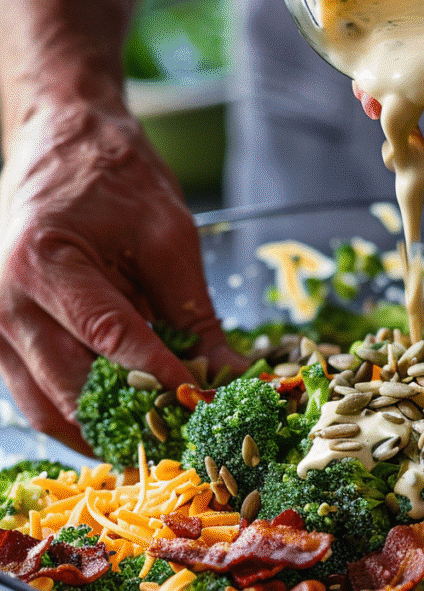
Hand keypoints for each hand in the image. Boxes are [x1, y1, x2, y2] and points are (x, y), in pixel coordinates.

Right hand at [0, 98, 245, 450]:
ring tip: (162, 444)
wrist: (62, 146)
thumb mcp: (170, 240)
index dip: (162, 380)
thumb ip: (197, 316)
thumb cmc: (115, 182)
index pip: (110, 339)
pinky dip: (82, 419)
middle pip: (72, 389)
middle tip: (191, 438)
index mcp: (45, 263)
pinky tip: (125, 427)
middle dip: (136, 420)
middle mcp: (3, 302)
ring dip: (106, 434)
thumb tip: (234, 378)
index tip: (206, 407)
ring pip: (48, 410)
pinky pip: (37, 400)